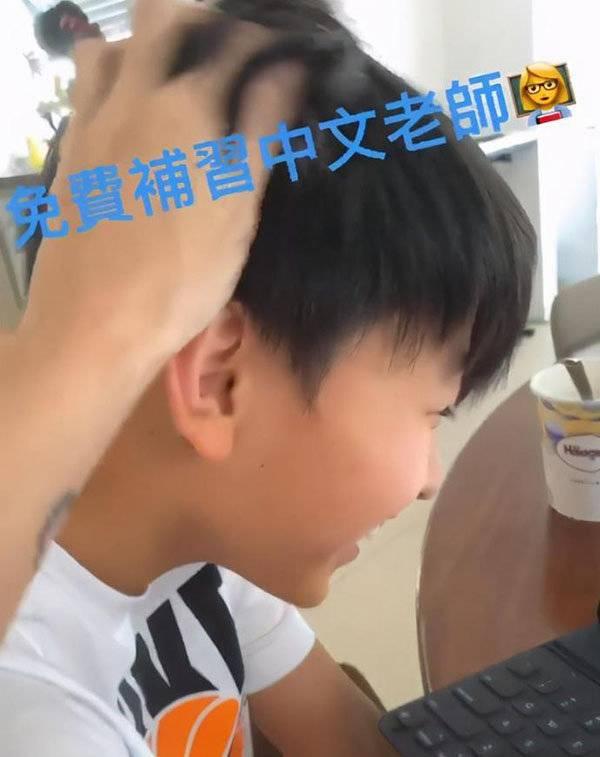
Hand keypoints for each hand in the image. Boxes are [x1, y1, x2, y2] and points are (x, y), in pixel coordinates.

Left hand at [22, 0, 303, 359]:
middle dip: (203, 22)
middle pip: (161, 16)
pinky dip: (111, 83)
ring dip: (144, 47)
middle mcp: (129, 97)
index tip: (287, 58)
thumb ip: (262, 129)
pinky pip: (84, 92)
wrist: (96, 324)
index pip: (232, 41)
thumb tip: (289, 69)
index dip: (266, 40)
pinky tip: (133, 122)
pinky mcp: (68, 154)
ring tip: (175, 82)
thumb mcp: (239, 205)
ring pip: (107, 47)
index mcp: (183, 106)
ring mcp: (91, 124)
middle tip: (232, 58)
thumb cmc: (182, 273)